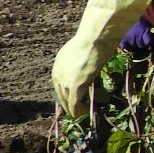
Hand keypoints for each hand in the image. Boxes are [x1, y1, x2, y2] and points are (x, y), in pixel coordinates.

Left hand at [51, 0, 150, 114]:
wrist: (94, 38)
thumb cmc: (93, 38)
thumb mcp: (85, 48)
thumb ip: (84, 56)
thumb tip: (94, 55)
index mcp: (59, 62)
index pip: (58, 80)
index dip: (63, 90)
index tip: (67, 97)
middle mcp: (58, 71)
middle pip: (59, 90)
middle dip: (64, 101)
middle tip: (70, 109)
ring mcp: (65, 78)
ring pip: (65, 98)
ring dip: (70, 107)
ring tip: (75, 114)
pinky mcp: (75, 84)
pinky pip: (74, 100)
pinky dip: (75, 108)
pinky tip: (79, 114)